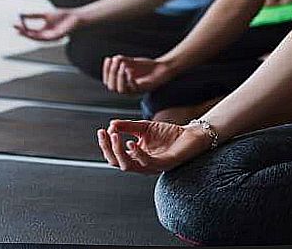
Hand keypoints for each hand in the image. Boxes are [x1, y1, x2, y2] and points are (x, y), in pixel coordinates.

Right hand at [14, 9, 82, 40]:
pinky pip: (45, 38)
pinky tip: (32, 32)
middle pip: (32, 36)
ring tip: (21, 30)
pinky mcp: (56, 38)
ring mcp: (51, 38)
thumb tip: (21, 13)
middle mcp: (46, 36)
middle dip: (23, 32)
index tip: (14, 24)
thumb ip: (33, 15)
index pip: (30, 31)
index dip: (22, 29)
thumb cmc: (62, 16)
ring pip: (37, 38)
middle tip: (15, 27)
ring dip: (28, 35)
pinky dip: (38, 35)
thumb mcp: (45, 14)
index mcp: (44, 31)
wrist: (76, 17)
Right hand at [97, 118, 212, 173]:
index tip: (101, 131)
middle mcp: (141, 165)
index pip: (114, 156)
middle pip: (117, 162)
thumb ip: (128, 126)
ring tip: (115, 136)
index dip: (105, 145)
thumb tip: (111, 125)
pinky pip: (147, 163)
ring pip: (128, 166)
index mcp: (136, 158)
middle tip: (106, 133)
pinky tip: (131, 143)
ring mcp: (152, 166)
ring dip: (119, 151)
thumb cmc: (168, 134)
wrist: (191, 135)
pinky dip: (137, 154)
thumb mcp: (145, 127)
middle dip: (109, 148)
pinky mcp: (164, 164)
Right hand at [102, 55, 174, 93]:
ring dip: (119, 77)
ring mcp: (134, 90)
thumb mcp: (132, 62)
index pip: (107, 80)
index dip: (106, 70)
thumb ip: (122, 61)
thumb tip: (114, 59)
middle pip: (111, 86)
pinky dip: (129, 79)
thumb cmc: (147, 66)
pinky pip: (132, 89)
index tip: (108, 59)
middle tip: (116, 62)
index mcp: (121, 83)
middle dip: (111, 73)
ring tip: (123, 66)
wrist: (161, 68)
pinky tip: (129, 71)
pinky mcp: (142, 89)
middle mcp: (126, 88)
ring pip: (120, 90)